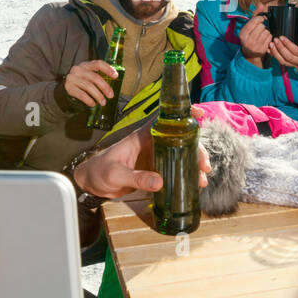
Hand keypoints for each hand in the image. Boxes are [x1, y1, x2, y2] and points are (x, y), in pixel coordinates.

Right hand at [64, 59, 117, 107]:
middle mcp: (78, 69)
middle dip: (105, 87)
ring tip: (103, 102)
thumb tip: (113, 83)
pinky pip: (82, 94)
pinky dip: (89, 100)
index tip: (116, 76)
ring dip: (98, 96)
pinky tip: (93, 103)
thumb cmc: (82, 82)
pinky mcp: (69, 87)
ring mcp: (72, 78)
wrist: (67, 88)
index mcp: (86, 65)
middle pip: (95, 77)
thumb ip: (100, 76)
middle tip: (111, 95)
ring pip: (89, 87)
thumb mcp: (89, 76)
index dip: (108, 69)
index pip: (98, 64)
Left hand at [73, 124, 211, 199]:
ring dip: (194, 164)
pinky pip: (175, 168)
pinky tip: (195, 184)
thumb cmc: (100, 172)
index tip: (198, 113)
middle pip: (180, 139)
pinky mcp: (155, 169)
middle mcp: (152, 143)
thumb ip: (136, 178)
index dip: (182, 113)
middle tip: (205, 167)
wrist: (91, 183)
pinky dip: (187, 174)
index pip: (164, 119)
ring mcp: (155, 156)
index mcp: (142, 136)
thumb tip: (160, 182)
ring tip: (203, 180)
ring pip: (181, 154)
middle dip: (197, 150)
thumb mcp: (116, 175)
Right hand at [239, 5, 271, 65]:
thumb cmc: (249, 36)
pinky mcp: (262, 49)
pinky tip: (265, 38)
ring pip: (266, 32)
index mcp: (242, 33)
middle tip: (260, 29)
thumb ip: (255, 14)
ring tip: (262, 34)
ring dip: (266, 31)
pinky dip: (269, 36)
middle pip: (261, 26)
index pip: (254, 21)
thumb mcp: (249, 26)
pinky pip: (270, 38)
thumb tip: (261, 5)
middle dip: (262, 26)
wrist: (250, 53)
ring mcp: (255, 46)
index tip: (261, 19)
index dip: (260, 18)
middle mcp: (247, 40)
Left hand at [270, 35, 297, 69]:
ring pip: (283, 61)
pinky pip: (280, 62)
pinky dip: (274, 56)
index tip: (282, 37)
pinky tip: (269, 49)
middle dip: (280, 48)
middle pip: (289, 57)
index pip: (296, 51)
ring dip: (276, 53)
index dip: (288, 44)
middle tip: (275, 40)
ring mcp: (294, 65)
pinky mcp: (289, 65)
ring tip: (271, 44)